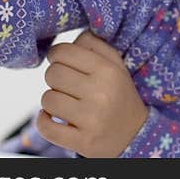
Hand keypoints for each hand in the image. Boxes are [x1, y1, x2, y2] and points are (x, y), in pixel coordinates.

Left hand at [38, 31, 148, 157]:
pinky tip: (54, 118)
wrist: (135, 135)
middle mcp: (101, 93)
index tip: (62, 63)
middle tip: (67, 85)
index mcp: (108, 70)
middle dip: (55, 79)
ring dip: (51, 101)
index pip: (63, 52)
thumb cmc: (118, 94)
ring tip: (65, 103)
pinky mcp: (83, 142)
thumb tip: (71, 36)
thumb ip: (94, 45)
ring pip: (47, 99)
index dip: (57, 56)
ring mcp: (92, 119)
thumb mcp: (115, 65)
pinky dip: (44, 121)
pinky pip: (45, 126)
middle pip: (52, 74)